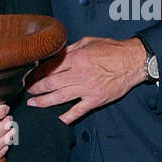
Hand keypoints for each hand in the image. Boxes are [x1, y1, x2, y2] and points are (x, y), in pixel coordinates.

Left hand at [26, 36, 145, 123]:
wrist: (132, 61)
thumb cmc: (112, 49)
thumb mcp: (88, 41)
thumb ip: (70, 48)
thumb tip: (55, 54)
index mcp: (76, 58)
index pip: (50, 67)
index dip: (37, 73)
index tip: (30, 76)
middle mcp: (79, 74)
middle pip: (50, 83)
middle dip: (36, 88)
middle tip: (28, 90)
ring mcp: (87, 89)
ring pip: (59, 98)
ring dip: (43, 102)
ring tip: (34, 104)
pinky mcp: (95, 100)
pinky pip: (78, 111)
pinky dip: (67, 117)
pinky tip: (58, 120)